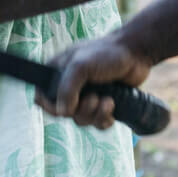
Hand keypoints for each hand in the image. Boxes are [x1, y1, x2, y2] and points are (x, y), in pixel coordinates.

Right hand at [35, 33, 152, 129]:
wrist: (135, 54)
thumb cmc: (106, 53)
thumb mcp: (81, 66)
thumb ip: (66, 88)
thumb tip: (62, 113)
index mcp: (57, 73)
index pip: (42, 97)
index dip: (50, 106)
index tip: (64, 107)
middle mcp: (69, 86)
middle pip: (63, 113)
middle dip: (81, 110)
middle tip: (93, 98)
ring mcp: (85, 96)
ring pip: (81, 120)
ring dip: (95, 114)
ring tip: (108, 101)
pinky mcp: (102, 105)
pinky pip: (97, 123)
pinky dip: (104, 119)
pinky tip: (113, 106)